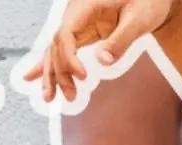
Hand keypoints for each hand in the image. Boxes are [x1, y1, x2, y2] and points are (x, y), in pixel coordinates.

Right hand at [23, 0, 178, 103]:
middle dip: (60, 72)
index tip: (84, 77)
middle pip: (57, 45)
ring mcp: (78, 23)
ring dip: (53, 75)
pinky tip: (32, 77)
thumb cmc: (149, 1)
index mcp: (88, 5)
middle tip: (71, 96)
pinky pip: (62, 49)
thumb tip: (102, 62)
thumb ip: (121, 39)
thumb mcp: (139, 19)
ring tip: (50, 99)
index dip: (69, 59)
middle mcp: (78, 13)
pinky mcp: (83, 32)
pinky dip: (49, 64)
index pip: (66, 34)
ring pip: (55, 50)